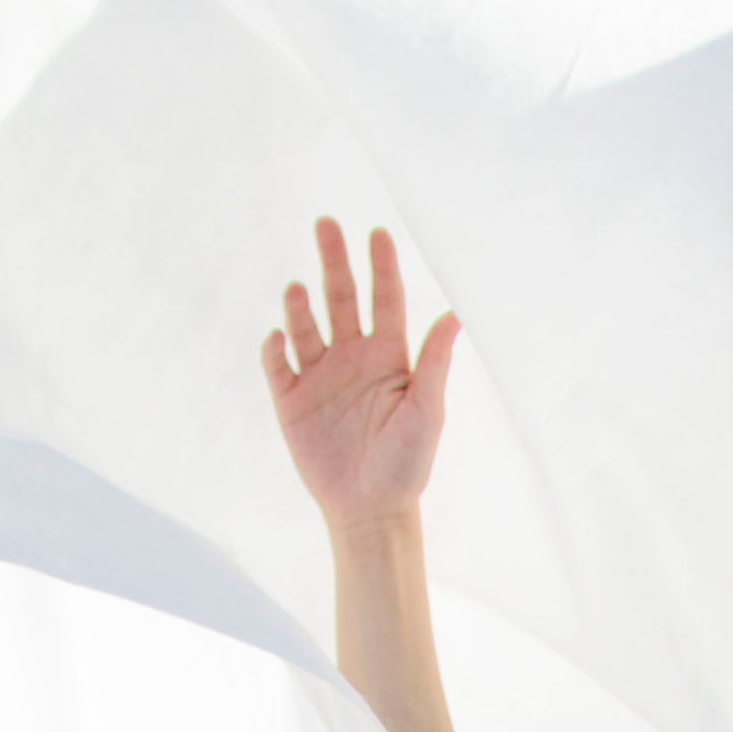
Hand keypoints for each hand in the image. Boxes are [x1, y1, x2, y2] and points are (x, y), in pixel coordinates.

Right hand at [260, 216, 459, 530]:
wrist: (370, 508)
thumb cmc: (407, 462)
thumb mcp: (427, 410)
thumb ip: (434, 362)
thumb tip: (456, 314)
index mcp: (388, 356)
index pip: (385, 300)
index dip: (381, 266)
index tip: (376, 232)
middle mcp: (353, 358)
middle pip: (341, 298)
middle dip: (334, 261)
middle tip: (326, 223)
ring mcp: (320, 377)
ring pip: (306, 327)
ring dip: (301, 306)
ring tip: (299, 290)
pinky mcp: (291, 401)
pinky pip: (278, 366)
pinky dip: (275, 349)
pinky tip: (279, 338)